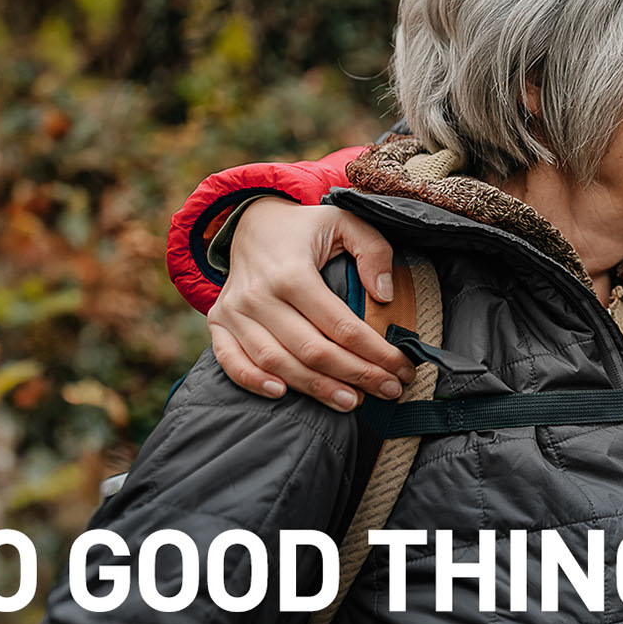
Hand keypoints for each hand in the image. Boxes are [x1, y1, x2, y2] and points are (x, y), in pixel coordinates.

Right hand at [207, 196, 414, 411]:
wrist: (251, 221)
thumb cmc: (306, 228)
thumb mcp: (346, 221)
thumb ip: (373, 251)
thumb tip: (385, 295)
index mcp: (292, 273)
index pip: (341, 326)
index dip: (376, 353)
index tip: (403, 368)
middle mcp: (259, 295)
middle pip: (313, 351)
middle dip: (357, 376)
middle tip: (389, 391)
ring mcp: (235, 311)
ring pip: (277, 363)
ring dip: (316, 388)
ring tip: (351, 402)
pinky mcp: (219, 322)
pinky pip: (231, 360)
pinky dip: (252, 381)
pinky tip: (282, 394)